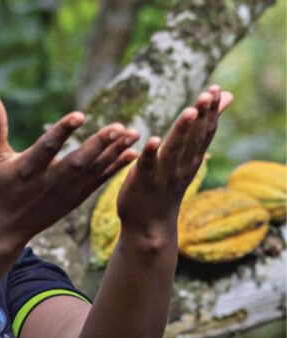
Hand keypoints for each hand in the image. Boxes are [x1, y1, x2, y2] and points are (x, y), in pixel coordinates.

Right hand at [0, 92, 139, 240]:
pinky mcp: (74, 199)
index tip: (80, 115)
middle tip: (119, 127)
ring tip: (133, 133)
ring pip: (93, 171)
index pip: (47, 148)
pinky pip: (98, 182)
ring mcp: (64, 193)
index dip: (63, 131)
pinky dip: (115, 168)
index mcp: (27, 169)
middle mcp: (48, 182)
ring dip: (114, 153)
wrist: (2, 229)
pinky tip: (131, 153)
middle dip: (99, 145)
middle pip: (77, 162)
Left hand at [117, 85, 233, 239]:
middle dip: (202, 115)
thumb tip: (216, 110)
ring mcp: (163, 175)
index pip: (205, 132)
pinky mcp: (143, 183)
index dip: (211, 112)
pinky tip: (154, 139)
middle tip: (208, 93)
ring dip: (182, 130)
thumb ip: (197, 135)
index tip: (216, 90)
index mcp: (191, 159)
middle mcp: (181, 166)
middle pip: (194, 138)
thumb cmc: (166, 187)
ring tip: (190, 111)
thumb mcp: (186, 160)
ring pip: (174, 150)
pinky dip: (151, 153)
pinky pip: (147, 166)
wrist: (149, 226)